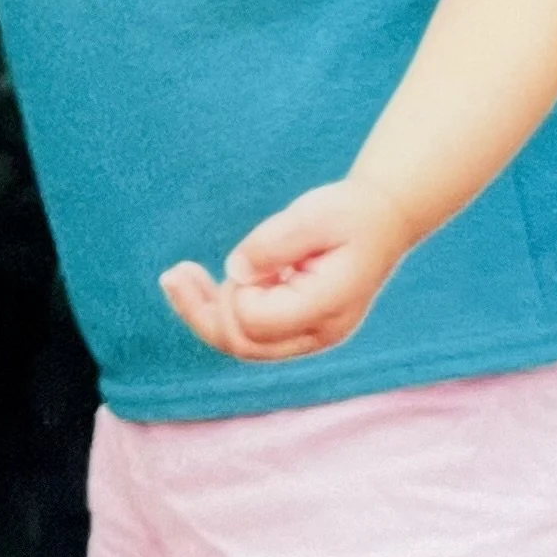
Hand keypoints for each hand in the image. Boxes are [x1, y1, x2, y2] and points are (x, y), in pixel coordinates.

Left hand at [158, 176, 416, 361]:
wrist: (383, 219)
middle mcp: (318, 333)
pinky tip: (198, 285)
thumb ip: (275, 243)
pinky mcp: (295, 325)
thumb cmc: (350, 213)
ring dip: (204, 313)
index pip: (256, 322)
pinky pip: (249, 332)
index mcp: (326, 308)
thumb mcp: (314, 215)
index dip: (236, 292)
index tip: (246, 256)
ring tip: (175, 276)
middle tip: (173, 273)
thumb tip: (235, 271)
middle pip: (243, 344)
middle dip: (202, 312)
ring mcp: (307, 335)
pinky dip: (220, 311)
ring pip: (241, 343)